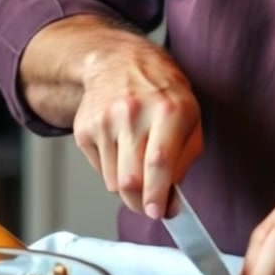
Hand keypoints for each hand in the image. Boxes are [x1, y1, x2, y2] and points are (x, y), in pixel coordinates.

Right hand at [20, 15, 201, 218]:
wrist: (120, 61)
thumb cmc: (162, 92)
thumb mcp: (190, 117)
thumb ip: (185, 160)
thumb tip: (171, 201)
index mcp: (168, 110)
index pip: (159, 162)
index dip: (157, 194)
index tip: (158, 213)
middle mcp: (133, 113)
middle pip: (131, 179)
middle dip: (141, 203)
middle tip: (150, 206)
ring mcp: (104, 120)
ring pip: (114, 182)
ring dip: (128, 186)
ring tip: (138, 161)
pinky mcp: (84, 128)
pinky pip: (99, 170)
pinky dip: (113, 170)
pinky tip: (121, 146)